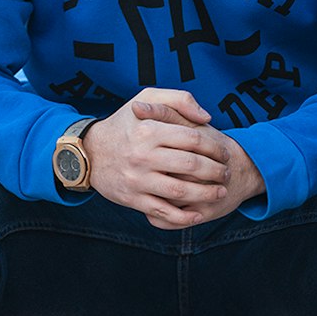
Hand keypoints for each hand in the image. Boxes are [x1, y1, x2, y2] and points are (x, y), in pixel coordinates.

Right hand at [84, 89, 264, 228]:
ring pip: (181, 192)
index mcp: (149, 130)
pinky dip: (184, 216)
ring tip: (220, 191)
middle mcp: (143, 155)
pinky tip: (198, 213)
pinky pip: (163, 212)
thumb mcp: (147, 98)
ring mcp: (137, 179)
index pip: (194, 139)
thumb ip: (179, 100)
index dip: (215, 148)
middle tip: (227, 173)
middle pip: (192, 166)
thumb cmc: (125, 124)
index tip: (225, 153)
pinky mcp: (132, 199)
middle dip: (216, 172)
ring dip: (206, 194)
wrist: (89, 152)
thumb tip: (206, 118)